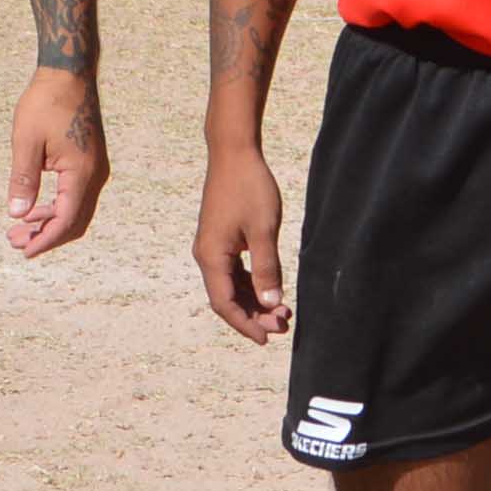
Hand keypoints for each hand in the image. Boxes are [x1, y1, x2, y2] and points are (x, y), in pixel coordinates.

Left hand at [0, 67, 109, 257]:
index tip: (25, 251)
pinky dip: (56, 206)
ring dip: (50, 222)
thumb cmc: (46, 102)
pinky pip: (76, 195)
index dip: (45, 240)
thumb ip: (23, 180)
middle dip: (46, 236)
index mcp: (82, 173)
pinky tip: (34, 206)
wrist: (68, 74)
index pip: (66, 220)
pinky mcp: (89, 161)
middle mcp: (95, 175)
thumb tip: (17, 214)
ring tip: (20, 228)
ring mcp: (95, 168)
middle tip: (16, 242)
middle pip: (75, 221)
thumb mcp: (26, 142)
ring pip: (76, 209)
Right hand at [195, 141, 291, 343]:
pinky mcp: (221, 239)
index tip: (267, 338)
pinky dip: (251, 284)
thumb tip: (271, 301)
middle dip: (254, 315)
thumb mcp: (264, 230)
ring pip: (231, 286)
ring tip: (282, 311)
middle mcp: (206, 256)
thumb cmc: (249, 187)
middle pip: (227, 298)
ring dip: (254, 301)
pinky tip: (270, 290)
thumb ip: (267, 268)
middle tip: (284, 325)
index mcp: (212, 256)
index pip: (225, 304)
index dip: (245, 324)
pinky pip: (233, 272)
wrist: (234, 153)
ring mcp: (213, 248)